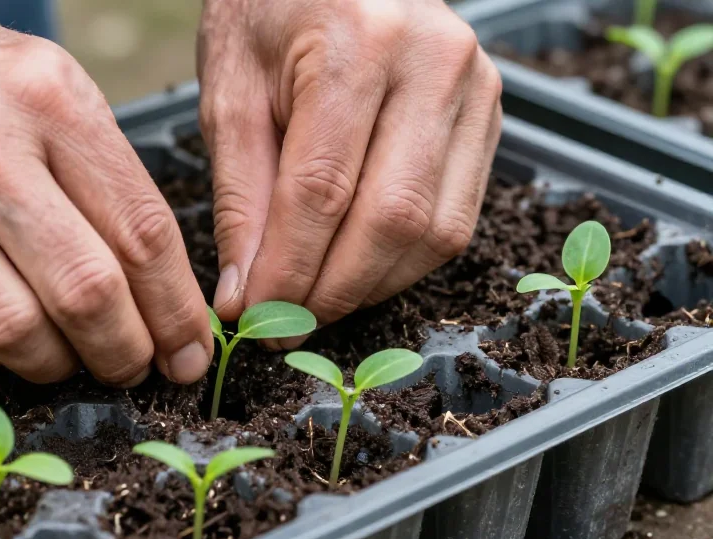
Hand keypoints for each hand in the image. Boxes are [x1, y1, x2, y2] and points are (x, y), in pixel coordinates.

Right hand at [0, 0, 212, 385]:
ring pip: (12, 329)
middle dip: (125, 351)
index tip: (189, 349)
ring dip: (55, 365)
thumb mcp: (41, 85)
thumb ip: (102, 175)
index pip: (142, 230)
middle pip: (85, 290)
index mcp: (46, 96)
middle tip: (133, 366)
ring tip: (66, 356)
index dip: (177, 309)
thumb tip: (160, 286)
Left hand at [198, 0, 502, 339]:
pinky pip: (457, 219)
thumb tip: (246, 296)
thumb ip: (241, 197)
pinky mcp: (490, 114)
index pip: (322, 189)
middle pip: (392, 218)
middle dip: (332, 290)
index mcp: (357, 43)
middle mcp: (434, 62)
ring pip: (434, 231)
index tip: (252, 317)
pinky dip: (403, 263)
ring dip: (370, 285)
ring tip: (315, 301)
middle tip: (284, 325)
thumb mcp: (231, 93)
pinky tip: (357, 268)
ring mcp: (476, 88)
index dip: (287, 269)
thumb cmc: (268, 15)